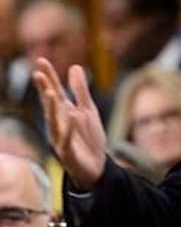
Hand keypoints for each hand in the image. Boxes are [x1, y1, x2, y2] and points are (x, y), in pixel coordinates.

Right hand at [33, 58, 106, 189]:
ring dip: (51, 107)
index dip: (48, 76)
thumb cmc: (89, 137)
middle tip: (38, 73)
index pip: (54, 91)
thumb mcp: (88, 110)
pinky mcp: (67, 152)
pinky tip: (71, 118)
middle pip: (50, 104)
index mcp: (64, 112)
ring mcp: (61, 137)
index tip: (41, 60)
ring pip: (54, 121)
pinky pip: (67, 140)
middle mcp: (58, 123)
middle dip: (45, 88)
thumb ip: (80, 90)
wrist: (96, 166)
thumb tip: (74, 66)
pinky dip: (69, 130)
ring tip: (49, 91)